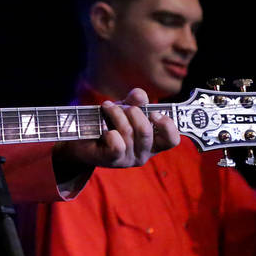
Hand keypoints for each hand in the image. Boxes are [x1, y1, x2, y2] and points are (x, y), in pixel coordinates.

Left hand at [54, 88, 179, 168]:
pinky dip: (109, 132)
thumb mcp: (124, 109)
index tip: (153, 113)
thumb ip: (135, 101)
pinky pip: (117, 144)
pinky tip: (103, 128)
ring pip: (129, 133)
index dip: (167, 125)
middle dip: (132, 112)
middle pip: (146, 131)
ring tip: (107, 107)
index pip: (172, 139)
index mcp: (153, 142)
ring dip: (116, 115)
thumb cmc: (109, 123)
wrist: (82, 138)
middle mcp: (143, 153)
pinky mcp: (112, 160)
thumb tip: (140, 95)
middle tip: (121, 106)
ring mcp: (128, 159)